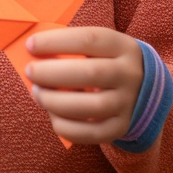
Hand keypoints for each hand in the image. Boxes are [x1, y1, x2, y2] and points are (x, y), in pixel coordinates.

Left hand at [25, 27, 143, 144]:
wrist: (142, 89)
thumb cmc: (105, 61)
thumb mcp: (98, 47)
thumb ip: (70, 47)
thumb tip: (33, 53)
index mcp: (123, 46)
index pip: (89, 39)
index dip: (56, 41)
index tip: (30, 45)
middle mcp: (130, 74)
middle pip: (91, 73)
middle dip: (52, 73)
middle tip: (30, 72)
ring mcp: (128, 103)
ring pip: (91, 106)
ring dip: (56, 101)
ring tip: (37, 93)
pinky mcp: (121, 127)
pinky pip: (91, 133)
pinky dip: (66, 126)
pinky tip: (52, 115)